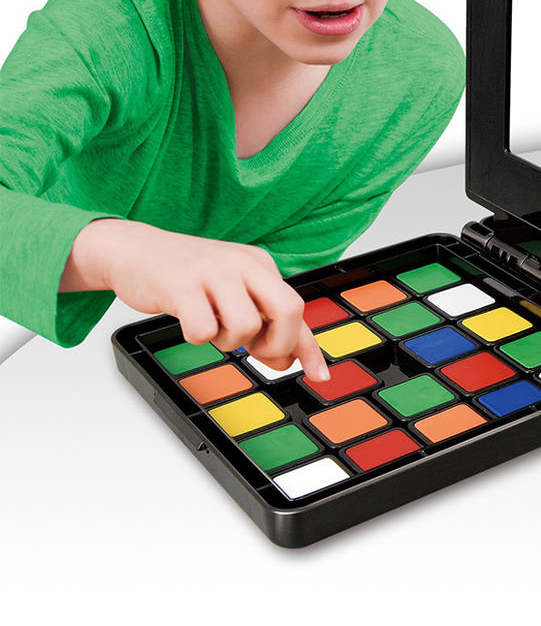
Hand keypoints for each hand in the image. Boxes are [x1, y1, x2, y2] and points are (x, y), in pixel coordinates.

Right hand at [67, 219, 328, 379]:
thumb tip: (286, 361)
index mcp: (260, 266)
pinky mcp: (181, 285)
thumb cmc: (187, 277)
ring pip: (246, 326)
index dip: (309, 347)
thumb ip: (261, 323)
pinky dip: (197, 337)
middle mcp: (243, 264)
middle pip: (288, 310)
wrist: (135, 250)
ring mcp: (213, 272)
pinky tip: (188, 320)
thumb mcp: (232, 293)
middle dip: (277, 344)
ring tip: (212, 327)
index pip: (295, 308)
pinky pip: (204, 329)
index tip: (320, 375)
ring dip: (229, 342)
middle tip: (255, 351)